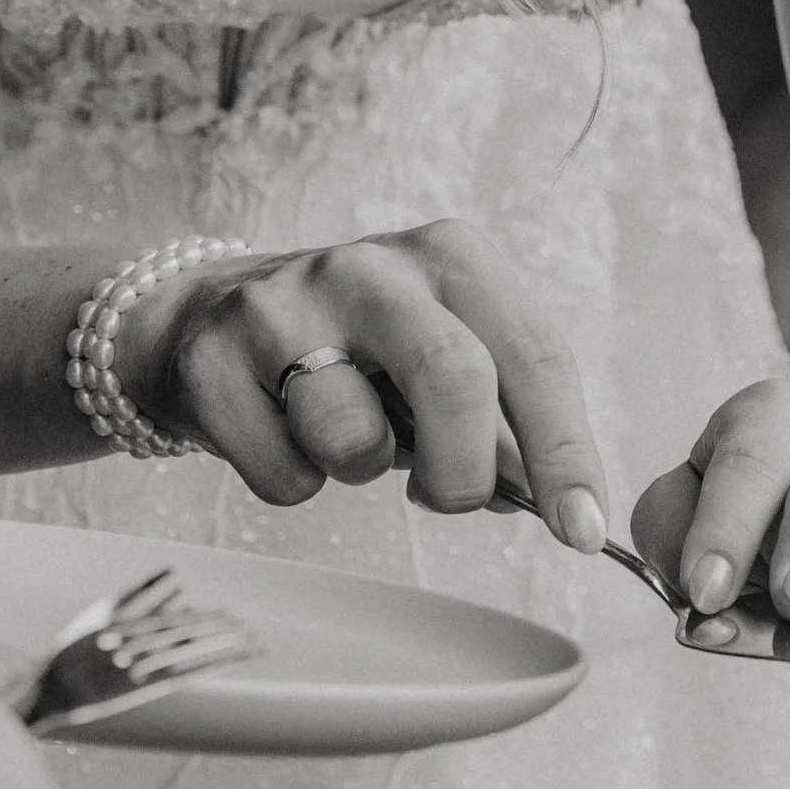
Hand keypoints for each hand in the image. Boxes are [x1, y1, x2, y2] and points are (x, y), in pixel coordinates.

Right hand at [124, 221, 606, 549]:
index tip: (581, 530)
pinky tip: (282, 434)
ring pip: (354, 437)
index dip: (566, 452)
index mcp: (451, 258)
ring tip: (344, 435)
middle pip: (456, 378)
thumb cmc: (357, 351)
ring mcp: (285, 305)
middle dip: (464, 471)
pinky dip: (295, 481)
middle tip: (447, 499)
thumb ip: (504, 425)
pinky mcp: (213, 357)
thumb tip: (561, 507)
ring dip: (361, 469)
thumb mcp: (441, 358)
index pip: (534, 355)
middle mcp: (372, 267)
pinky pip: (283, 474)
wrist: (208, 315)